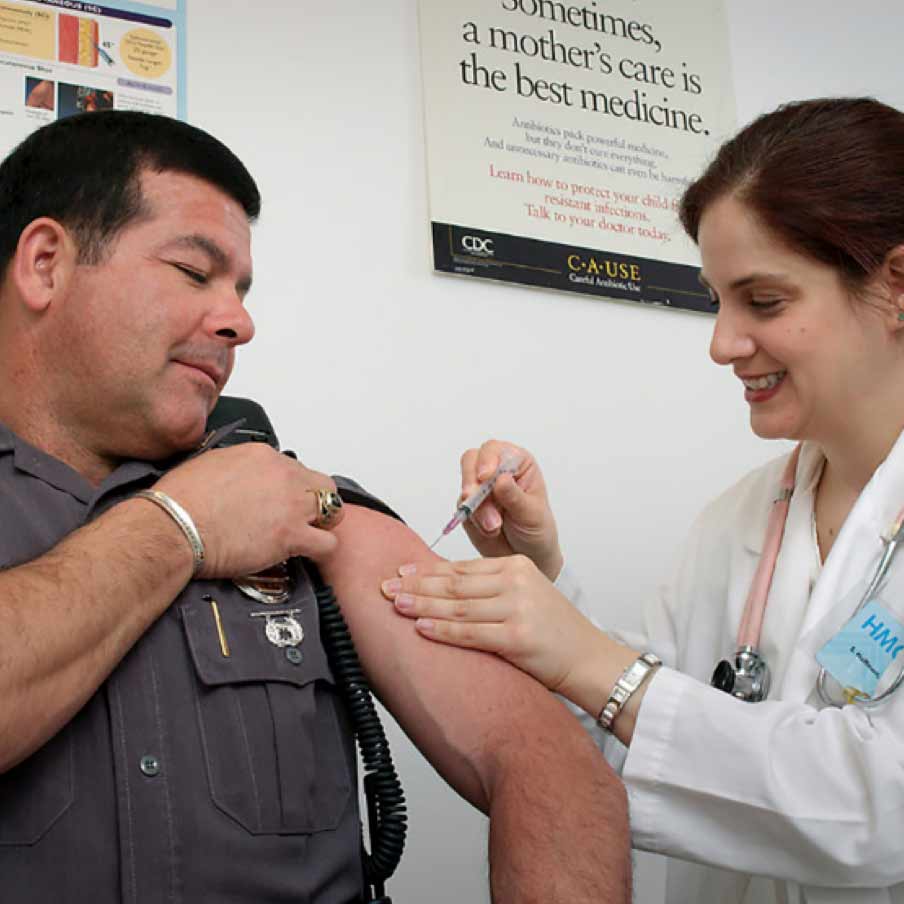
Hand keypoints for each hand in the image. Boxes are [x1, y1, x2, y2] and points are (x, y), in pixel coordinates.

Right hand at [153, 443, 341, 577]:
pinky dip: (322, 550)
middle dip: (317, 501)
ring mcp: (291, 505)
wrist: (174, 527)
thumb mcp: (208, 464)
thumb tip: (236, 478)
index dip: (292, 488)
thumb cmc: (180, 501)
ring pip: (333, 511)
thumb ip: (233, 468)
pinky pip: (328, 543)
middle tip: (304, 517)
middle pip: (322, 485)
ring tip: (309, 536)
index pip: (295, 469)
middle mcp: (283, 475)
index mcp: (263, 456)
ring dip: (323, 525)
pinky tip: (310, 554)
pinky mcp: (292, 535)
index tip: (283, 501)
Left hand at [381, 554, 607, 698]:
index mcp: (517, 566)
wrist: (591, 660)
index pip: (462, 567)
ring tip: (394, 603)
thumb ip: (491, 589)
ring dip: (421, 604)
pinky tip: (420, 626)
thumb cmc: (556, 633)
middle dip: (416, 584)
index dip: (427, 570)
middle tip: (385, 585)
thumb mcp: (527, 596)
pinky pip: (469, 633)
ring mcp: (517, 608)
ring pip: (457, 605)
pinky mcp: (517, 637)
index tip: (401, 570)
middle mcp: (516, 582)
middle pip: (455, 583)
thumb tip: (443, 590)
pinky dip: (441, 630)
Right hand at [459, 440, 562, 579]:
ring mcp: (481, 489)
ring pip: (465, 486)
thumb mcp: (532, 514)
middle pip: (472, 460)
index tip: (486, 476)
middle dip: (472, 481)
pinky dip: (473, 520)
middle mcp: (497, 472)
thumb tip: (501, 479)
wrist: (529, 557)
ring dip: (475, 507)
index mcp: (518, 464)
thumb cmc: (537, 530)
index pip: (495, 450)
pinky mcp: (469, 508)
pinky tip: (489, 530)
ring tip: (493, 526)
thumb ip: (515, 497)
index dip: (488, 459)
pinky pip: (461, 508)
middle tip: (474, 499)